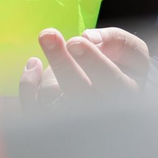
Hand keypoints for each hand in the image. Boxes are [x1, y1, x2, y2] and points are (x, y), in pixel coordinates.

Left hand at [19, 27, 149, 111]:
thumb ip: (115, 40)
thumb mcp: (129, 50)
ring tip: (51, 43)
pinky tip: (34, 63)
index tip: (75, 41)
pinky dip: (28, 85)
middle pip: (79, 93)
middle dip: (61, 62)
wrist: (112, 91)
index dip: (91, 61)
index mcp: (126, 94)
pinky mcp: (52, 123)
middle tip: (48, 34)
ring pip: (54, 99)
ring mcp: (76, 121)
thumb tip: (89, 38)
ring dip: (47, 70)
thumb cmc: (121, 66)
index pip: (110, 82)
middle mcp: (102, 114)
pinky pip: (33, 109)